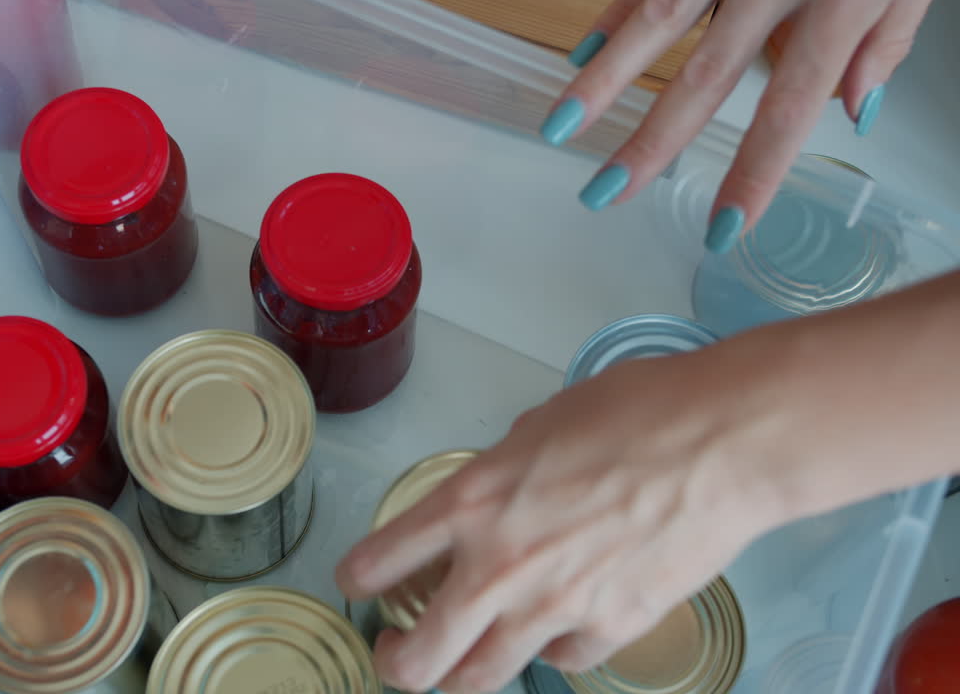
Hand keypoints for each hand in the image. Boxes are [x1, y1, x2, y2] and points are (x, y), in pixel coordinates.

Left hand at [335, 350, 790, 693]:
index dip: (358, 579)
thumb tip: (490, 506)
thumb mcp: (537, 430)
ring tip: (460, 664)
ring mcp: (554, 608)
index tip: (358, 584)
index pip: (381, 561)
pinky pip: (561, 661)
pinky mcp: (610, 630)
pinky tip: (555, 629)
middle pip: (419, 657)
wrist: (721, 443)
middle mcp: (500, 566)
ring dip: (461, 675)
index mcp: (472, 502)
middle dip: (395, 664)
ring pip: (481, 679)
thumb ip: (498, 480)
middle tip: (396, 653)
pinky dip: (551, 650)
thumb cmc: (635, 413)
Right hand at [540, 0, 946, 250]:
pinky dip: (616, 13)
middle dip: (652, 139)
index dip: (755, 171)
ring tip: (562, 125)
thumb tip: (855, 111)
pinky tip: (582, 54)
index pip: (793, 104)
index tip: (722, 227)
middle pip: (707, 73)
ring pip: (661, 18)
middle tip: (607, 191)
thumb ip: (889, 39)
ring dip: (606, 78)